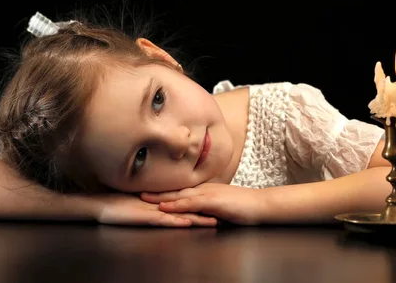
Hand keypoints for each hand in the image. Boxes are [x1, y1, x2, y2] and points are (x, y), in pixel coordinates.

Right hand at [96, 193, 217, 226]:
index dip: (202, 204)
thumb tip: (168, 211)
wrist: (99, 206)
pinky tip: (186, 223)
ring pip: (179, 213)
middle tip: (224, 213)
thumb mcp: (141, 208)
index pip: (185, 202)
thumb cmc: (117, 207)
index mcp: (160, 201)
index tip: (219, 206)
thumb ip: (155, 208)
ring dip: (196, 217)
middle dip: (206, 211)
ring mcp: (152, 210)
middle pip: (187, 207)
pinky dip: (175, 221)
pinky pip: (162, 219)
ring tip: (214, 221)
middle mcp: (159, 204)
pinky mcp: (143, 217)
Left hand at [141, 184, 265, 224]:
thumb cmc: (244, 206)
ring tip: (142, 196)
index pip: (179, 188)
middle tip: (135, 188)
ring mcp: (208, 194)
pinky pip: (190, 203)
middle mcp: (203, 188)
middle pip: (174, 188)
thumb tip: (197, 209)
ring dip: (160, 196)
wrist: (261, 204)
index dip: (162, 188)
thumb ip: (208, 204)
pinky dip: (176, 204)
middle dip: (155, 189)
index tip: (146, 187)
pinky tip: (164, 206)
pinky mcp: (213, 202)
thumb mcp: (221, 203)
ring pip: (179, 194)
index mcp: (204, 189)